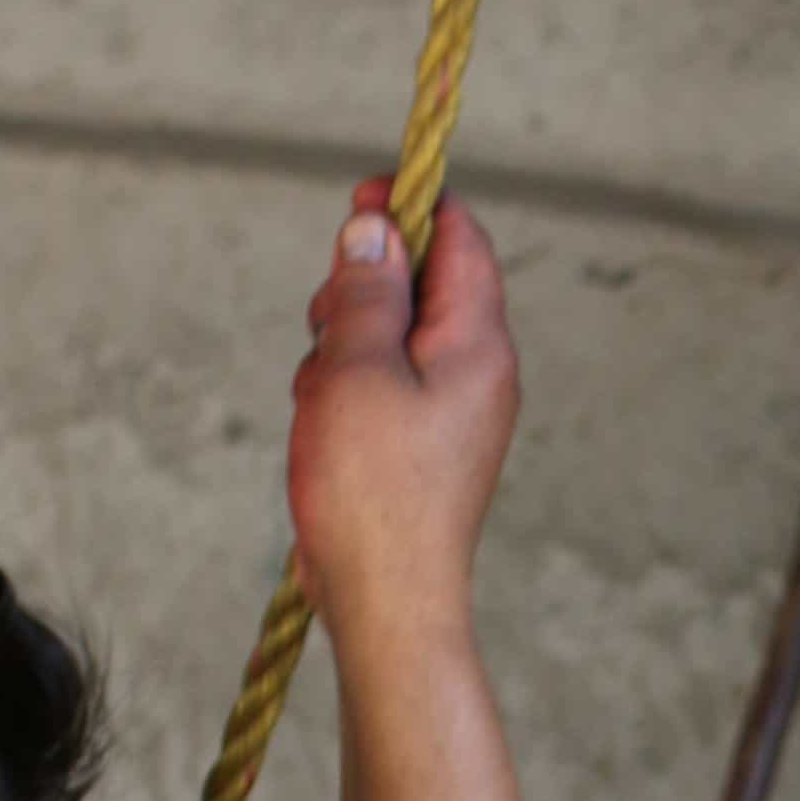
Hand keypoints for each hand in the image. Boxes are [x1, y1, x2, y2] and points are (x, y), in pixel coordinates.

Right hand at [289, 183, 520, 655]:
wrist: (386, 600)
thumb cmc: (372, 489)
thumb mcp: (357, 370)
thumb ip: (368, 292)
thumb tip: (377, 227)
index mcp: (479, 342)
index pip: (460, 238)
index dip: (408, 207)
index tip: (356, 200)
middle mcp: (479, 370)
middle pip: (421, 282)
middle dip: (360, 289)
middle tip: (323, 326)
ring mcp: (453, 409)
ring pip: (390, 335)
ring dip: (342, 345)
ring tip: (320, 396)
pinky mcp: (424, 443)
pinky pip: (382, 385)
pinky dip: (345, 389)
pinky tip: (323, 427)